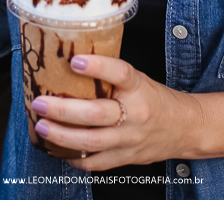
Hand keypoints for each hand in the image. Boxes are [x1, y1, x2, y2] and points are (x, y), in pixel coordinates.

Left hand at [30, 54, 201, 169]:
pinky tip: (58, 149)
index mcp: (139, 87)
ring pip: (92, 141)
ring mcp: (130, 139)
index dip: (97, 66)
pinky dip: (74, 158)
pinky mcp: (126, 158)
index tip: (74, 61)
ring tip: (41, 127)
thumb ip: (110, 76)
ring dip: (62, 136)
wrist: (184, 128)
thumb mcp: (138, 79)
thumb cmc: (154, 99)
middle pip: (96, 114)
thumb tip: (70, 65)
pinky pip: (95, 162)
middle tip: (39, 103)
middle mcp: (135, 113)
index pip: (120, 73)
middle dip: (63, 110)